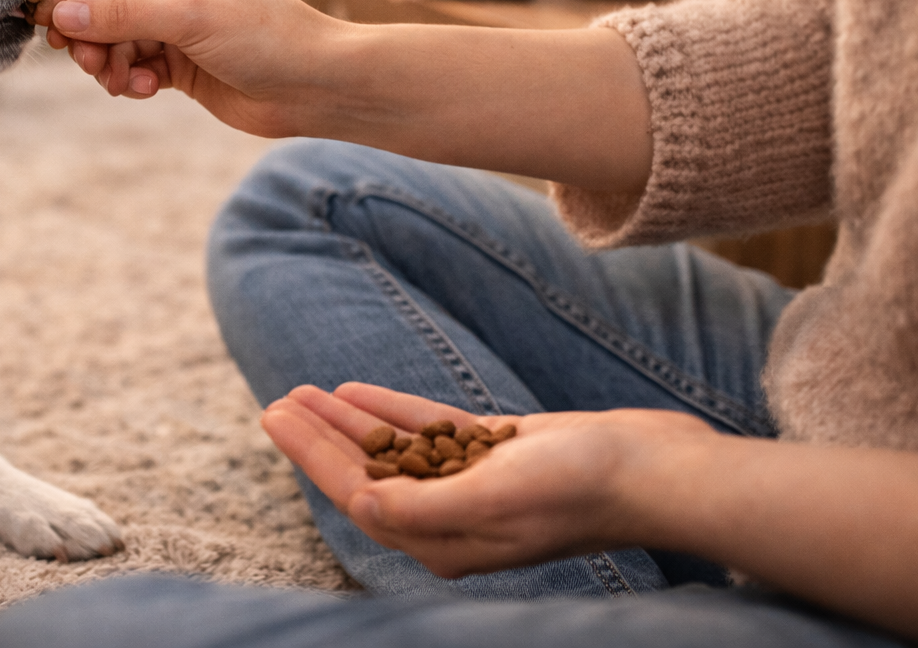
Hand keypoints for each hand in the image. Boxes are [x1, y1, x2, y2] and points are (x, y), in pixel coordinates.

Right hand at [34, 0, 347, 137]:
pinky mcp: (183, 56)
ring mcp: (180, 18)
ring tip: (122, 84)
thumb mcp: (188, 20)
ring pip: (118, 38)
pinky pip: (136, 62)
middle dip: (95, 37)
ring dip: (113, 63)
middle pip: (108, 4)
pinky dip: (133, 78)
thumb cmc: (266, 38)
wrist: (315, 86)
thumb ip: (122, 16)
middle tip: (90, 66)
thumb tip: (62, 15)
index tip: (42, 23)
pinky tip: (148, 89)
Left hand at [261, 383, 716, 577]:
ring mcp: (475, 484)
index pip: (359, 493)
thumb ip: (424, 506)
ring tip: (305, 390)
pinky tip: (358, 392)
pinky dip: (392, 411)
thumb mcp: (495, 497)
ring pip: (394, 449)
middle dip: (320, 438)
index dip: (312, 455)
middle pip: (367, 472)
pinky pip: (429, 431)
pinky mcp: (497, 454)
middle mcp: (452, 518)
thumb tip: (362, 503)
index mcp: (445, 541)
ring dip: (349, 421)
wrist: (655, 470)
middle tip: (277, 400)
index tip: (275, 415)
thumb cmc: (579, 488)